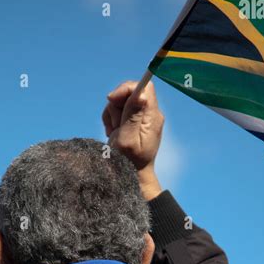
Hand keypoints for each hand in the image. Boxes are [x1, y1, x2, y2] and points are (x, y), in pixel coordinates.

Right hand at [102, 80, 163, 200]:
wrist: (131, 176)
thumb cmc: (128, 162)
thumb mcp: (128, 138)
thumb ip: (133, 115)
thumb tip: (140, 93)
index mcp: (152, 117)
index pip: (144, 87)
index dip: (126, 89)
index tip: (112, 99)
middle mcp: (150, 114)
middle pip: (130, 92)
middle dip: (116, 105)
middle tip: (115, 124)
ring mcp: (142, 118)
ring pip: (122, 101)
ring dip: (112, 114)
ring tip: (113, 132)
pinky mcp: (134, 121)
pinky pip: (119, 110)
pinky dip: (111, 119)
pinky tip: (113, 133)